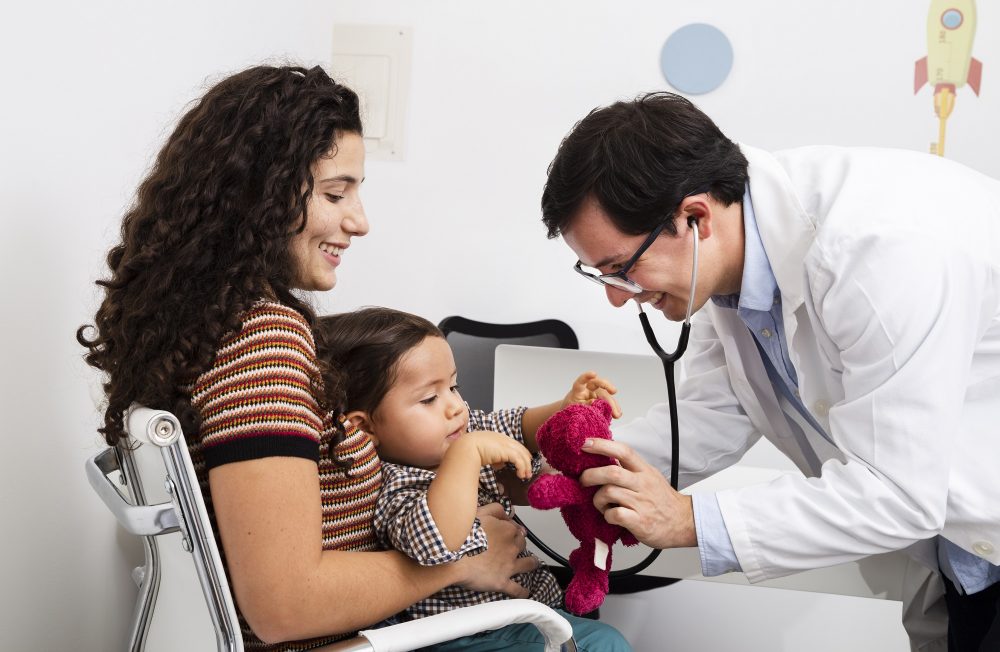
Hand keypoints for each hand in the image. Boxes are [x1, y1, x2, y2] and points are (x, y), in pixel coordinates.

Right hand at [455, 503, 535, 597]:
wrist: (454, 554)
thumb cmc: (464, 533)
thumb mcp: (479, 512)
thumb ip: (495, 509)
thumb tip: (507, 513)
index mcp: (507, 529)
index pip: (516, 528)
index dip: (512, 529)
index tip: (507, 531)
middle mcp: (512, 547)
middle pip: (522, 544)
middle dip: (520, 544)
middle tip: (514, 546)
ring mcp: (509, 566)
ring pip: (528, 564)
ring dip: (532, 563)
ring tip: (533, 563)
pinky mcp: (502, 582)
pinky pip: (517, 589)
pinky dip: (522, 592)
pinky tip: (525, 593)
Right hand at [462, 430, 533, 479]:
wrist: (466, 447)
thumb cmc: (470, 450)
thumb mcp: (485, 453)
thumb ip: (495, 457)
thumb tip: (501, 464)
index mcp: (498, 437)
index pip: (514, 445)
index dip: (520, 454)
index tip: (523, 463)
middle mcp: (504, 439)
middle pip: (521, 449)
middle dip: (526, 460)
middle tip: (528, 472)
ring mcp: (505, 443)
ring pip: (522, 454)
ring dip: (526, 466)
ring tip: (526, 475)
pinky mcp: (506, 450)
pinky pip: (518, 460)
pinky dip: (522, 467)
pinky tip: (521, 474)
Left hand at [562, 371, 621, 418]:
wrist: (571, 414)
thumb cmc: (571, 409)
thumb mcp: (574, 409)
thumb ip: (583, 405)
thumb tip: (594, 402)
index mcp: (578, 390)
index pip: (581, 381)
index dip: (586, 376)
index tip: (594, 374)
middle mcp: (587, 389)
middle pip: (598, 385)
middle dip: (607, 391)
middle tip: (613, 397)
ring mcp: (594, 393)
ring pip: (605, 394)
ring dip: (613, 404)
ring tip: (617, 415)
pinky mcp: (599, 399)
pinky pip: (608, 401)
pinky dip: (613, 407)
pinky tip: (617, 413)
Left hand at [579, 437, 695, 548]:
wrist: (683, 522)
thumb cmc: (662, 500)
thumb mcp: (650, 477)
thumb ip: (630, 469)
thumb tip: (603, 459)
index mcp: (644, 471)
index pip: (623, 450)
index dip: (602, 445)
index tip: (585, 443)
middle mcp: (643, 484)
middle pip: (612, 473)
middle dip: (591, 475)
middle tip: (583, 481)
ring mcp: (642, 503)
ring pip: (609, 493)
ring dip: (597, 499)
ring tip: (601, 504)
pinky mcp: (640, 521)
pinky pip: (615, 514)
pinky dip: (607, 515)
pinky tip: (611, 516)